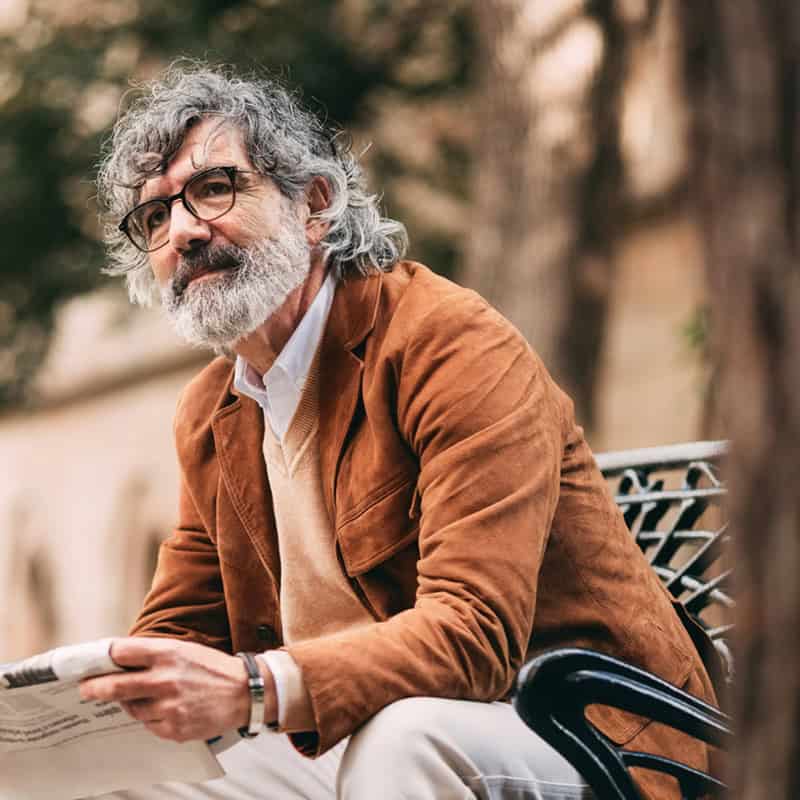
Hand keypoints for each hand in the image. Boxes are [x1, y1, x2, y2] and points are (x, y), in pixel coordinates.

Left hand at [79, 637, 276, 742]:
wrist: (244, 693)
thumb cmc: (213, 668)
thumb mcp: (186, 650)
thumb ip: (155, 654)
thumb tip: (120, 659)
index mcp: (169, 654)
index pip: (123, 652)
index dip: (104, 657)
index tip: (92, 662)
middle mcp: (166, 680)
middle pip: (116, 685)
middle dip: (95, 688)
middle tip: (85, 689)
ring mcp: (169, 707)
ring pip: (132, 709)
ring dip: (133, 703)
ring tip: (149, 697)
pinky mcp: (174, 728)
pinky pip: (149, 725)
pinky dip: (152, 718)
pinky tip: (168, 710)